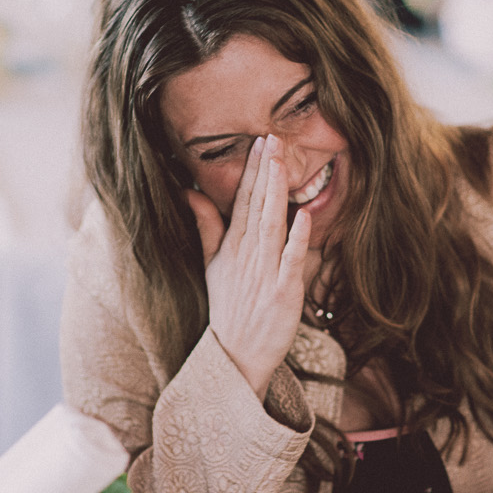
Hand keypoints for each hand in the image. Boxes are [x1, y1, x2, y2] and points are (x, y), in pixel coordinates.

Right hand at [186, 134, 311, 399]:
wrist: (236, 355)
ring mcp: (264, 273)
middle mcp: (247, 256)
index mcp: (232, 247)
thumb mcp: (211, 264)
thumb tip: (189, 191)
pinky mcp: (283, 293)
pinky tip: (303, 214)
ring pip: (270, 225)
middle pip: (256, 206)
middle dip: (263, 172)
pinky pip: (291, 261)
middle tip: (271, 138)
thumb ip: (205, 226)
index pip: (241, 202)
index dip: (250, 171)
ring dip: (275, 193)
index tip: (259, 142)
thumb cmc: (229, 308)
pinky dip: (297, 238)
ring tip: (280, 162)